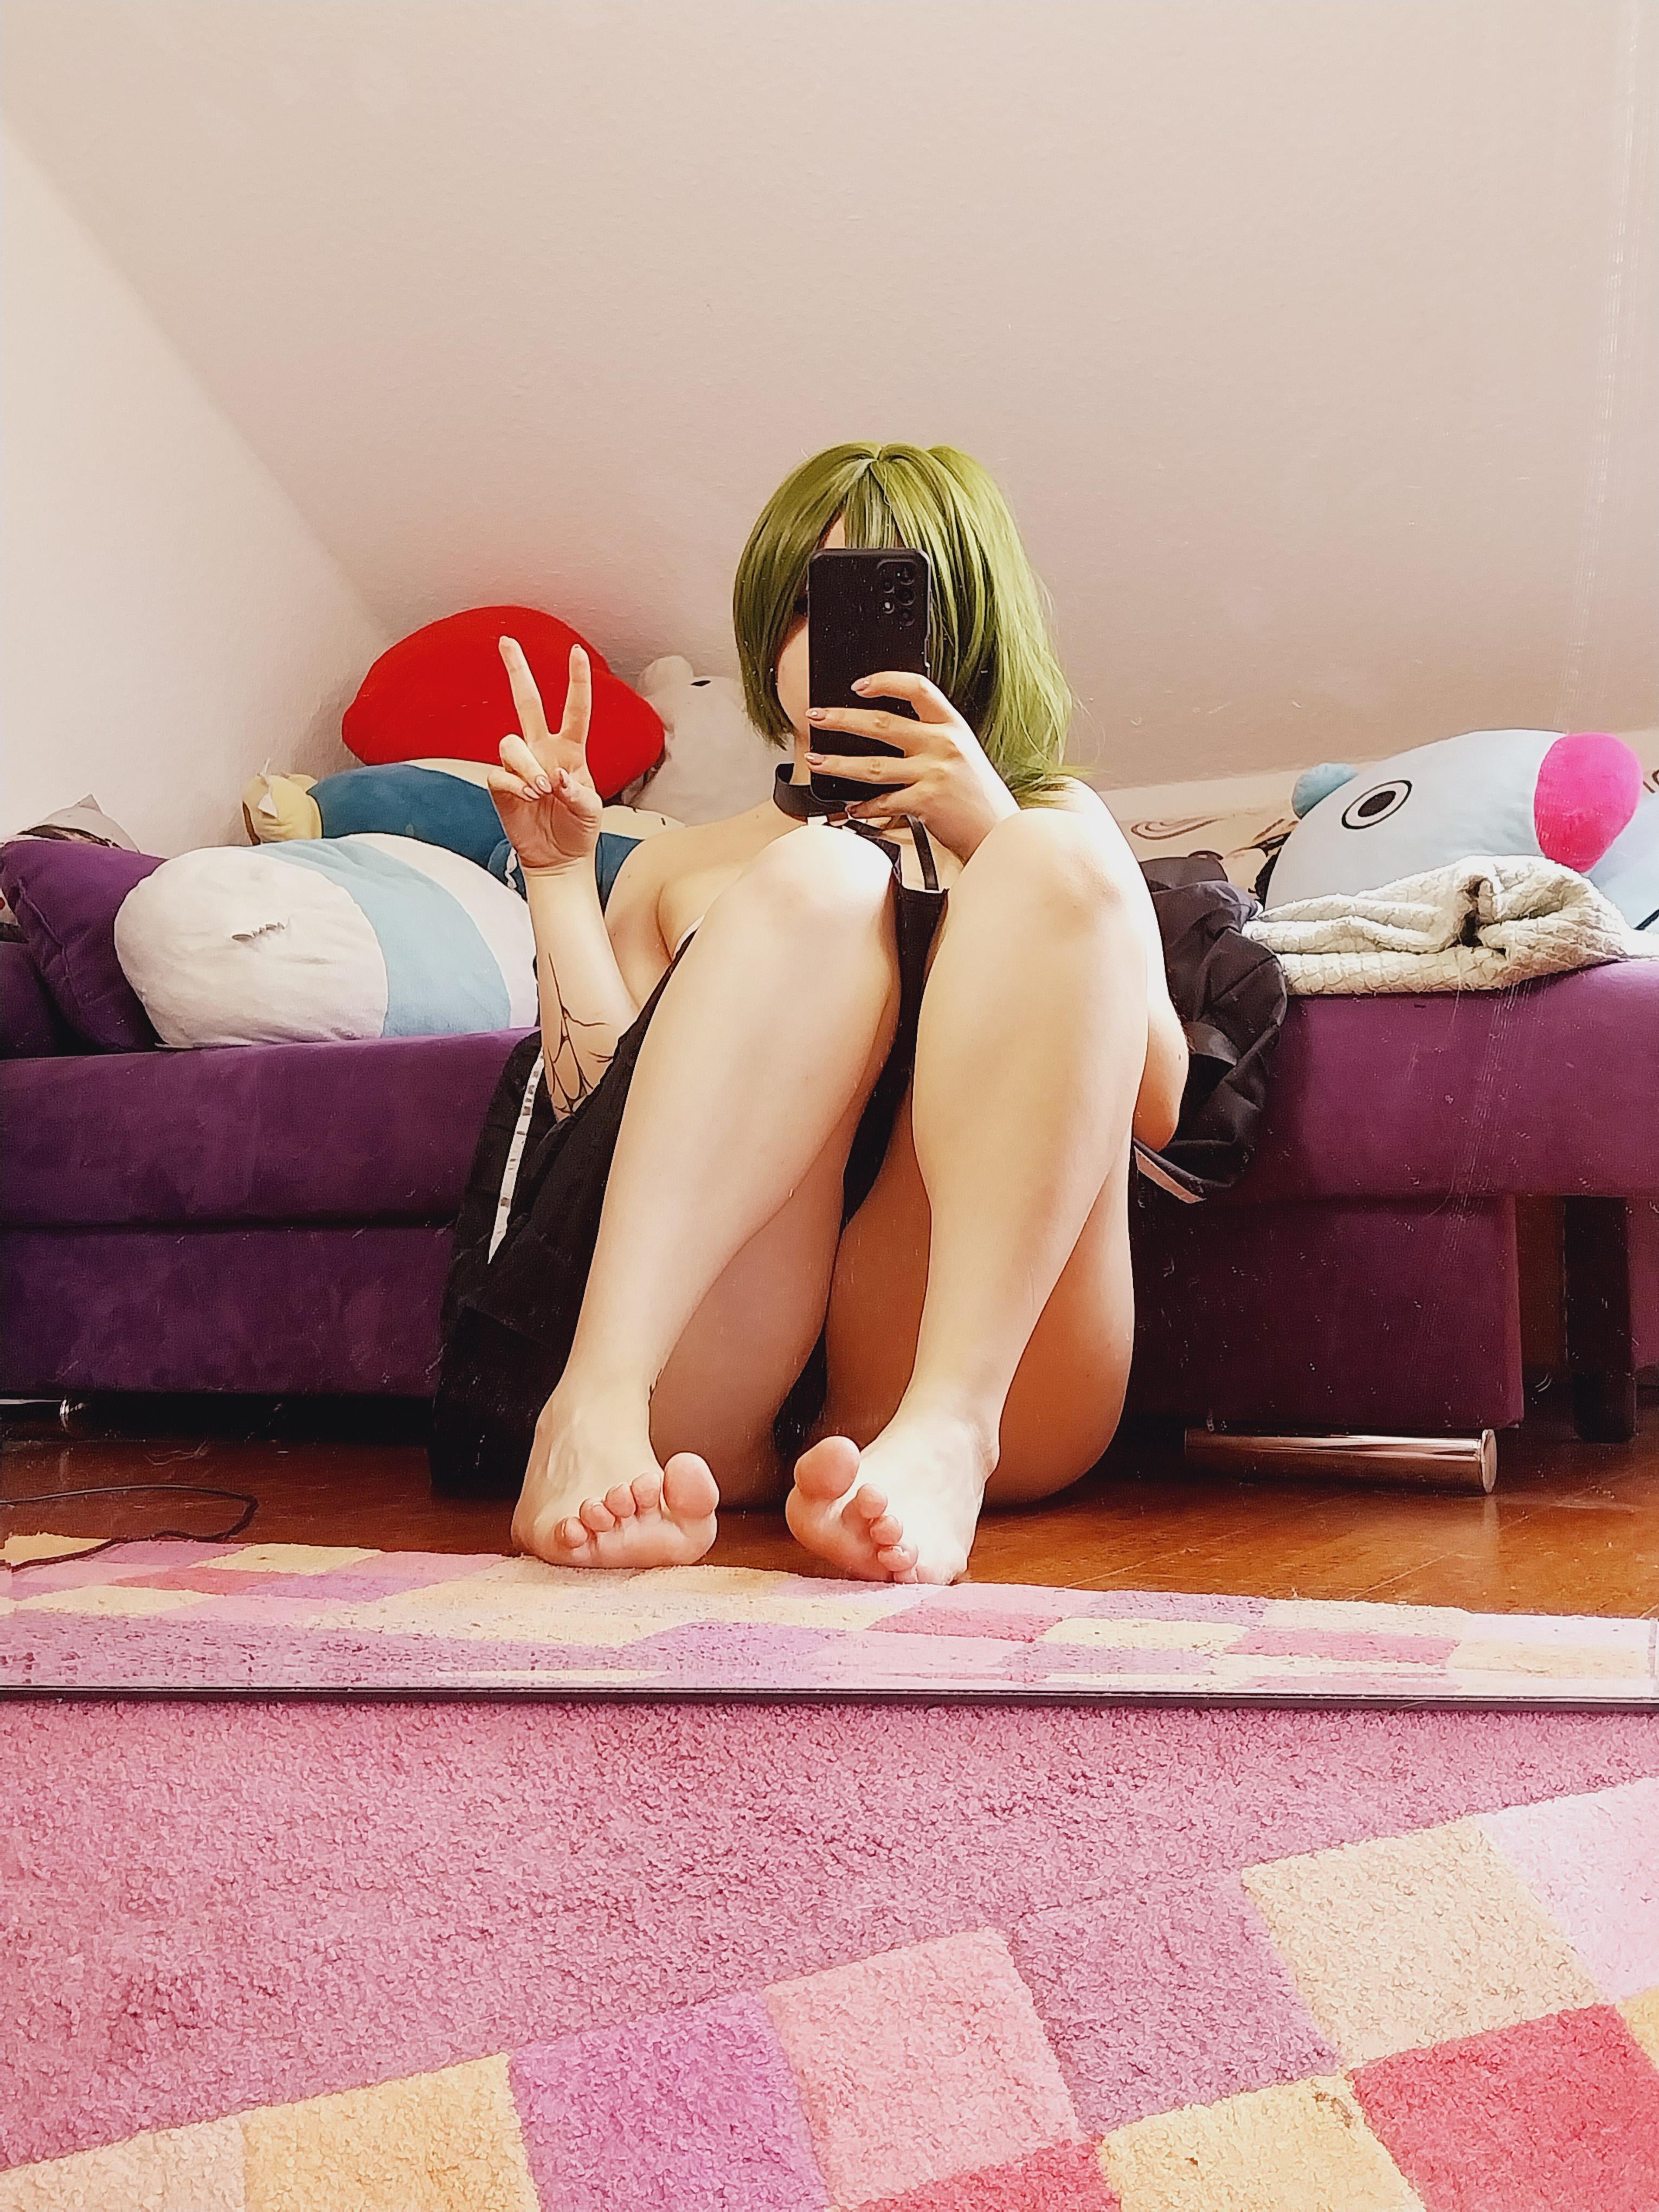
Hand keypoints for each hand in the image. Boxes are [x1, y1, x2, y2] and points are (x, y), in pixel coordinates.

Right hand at [486, 636, 602, 874]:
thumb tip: (557, 775)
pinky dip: (515, 786)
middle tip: (506, 640)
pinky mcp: (501, 785)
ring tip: (542, 790)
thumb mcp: (592, 812)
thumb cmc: (579, 831)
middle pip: (527, 702)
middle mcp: (543, 750)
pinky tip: (528, 799)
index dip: (577, 682)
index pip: (575, 710)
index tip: (576, 652)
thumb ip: (579, 793)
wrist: (558, 860)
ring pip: (511, 743)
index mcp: (571, 751)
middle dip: (517, 670)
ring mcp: (520, 766)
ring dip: (526, 765)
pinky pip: (500, 773)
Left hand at [806, 672, 1018, 858]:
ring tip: (816, 761)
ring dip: (837, 764)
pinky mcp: (925, 801)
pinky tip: (850, 808)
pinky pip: (882, 802)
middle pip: (881, 723)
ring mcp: (934, 772)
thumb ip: (933, 739)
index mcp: (952, 726)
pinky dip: (862, 807)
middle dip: (841, 719)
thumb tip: (885, 732)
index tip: (858, 684)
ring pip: (872, 765)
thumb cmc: (978, 796)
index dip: (885, 681)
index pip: (917, 688)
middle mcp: (943, 744)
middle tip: (817, 717)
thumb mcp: (963, 754)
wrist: (998, 831)